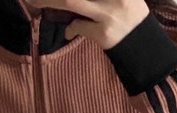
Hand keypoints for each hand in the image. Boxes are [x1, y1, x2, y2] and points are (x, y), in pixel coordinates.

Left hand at [25, 0, 149, 48]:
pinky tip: (70, 32)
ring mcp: (109, 13)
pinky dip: (70, 29)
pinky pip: (77, 26)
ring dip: (49, 1)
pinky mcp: (103, 32)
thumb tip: (67, 3)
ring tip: (34, 1)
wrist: (142, 44)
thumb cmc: (128, 15)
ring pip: (71, 2)